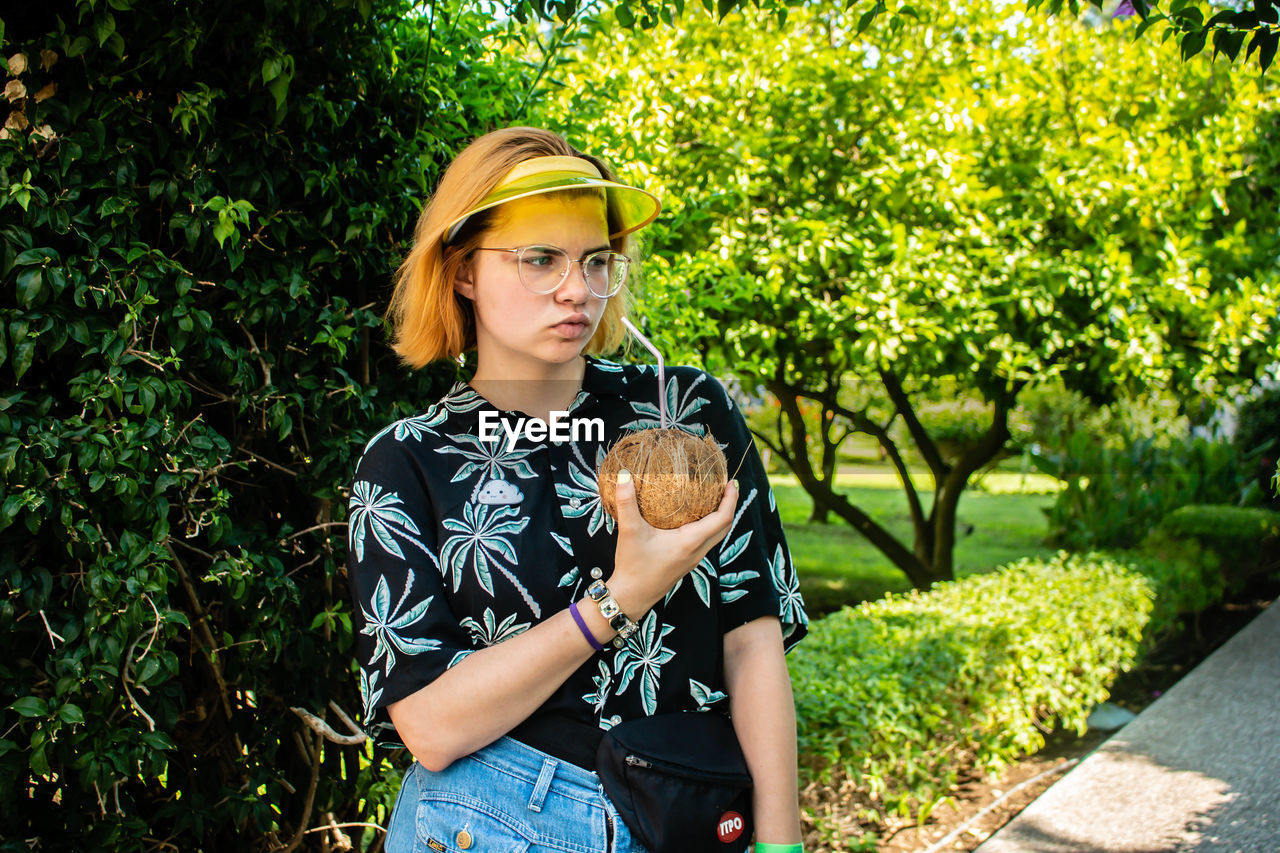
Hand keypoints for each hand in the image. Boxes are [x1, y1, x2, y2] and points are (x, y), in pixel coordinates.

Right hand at [607, 470, 737, 618]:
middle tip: (726, 486)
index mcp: (690, 542)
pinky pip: (705, 541)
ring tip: (713, 497)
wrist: (631, 597)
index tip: (732, 482)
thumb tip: (625, 474)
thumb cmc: (633, 567)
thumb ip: (627, 502)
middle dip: (730, 505)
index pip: (723, 519)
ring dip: (720, 516)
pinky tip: (693, 517)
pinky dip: (708, 526)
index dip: (731, 499)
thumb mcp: (629, 531)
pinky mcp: (686, 562)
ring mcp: (693, 558)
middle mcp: (697, 551)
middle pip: (725, 527)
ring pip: (716, 535)